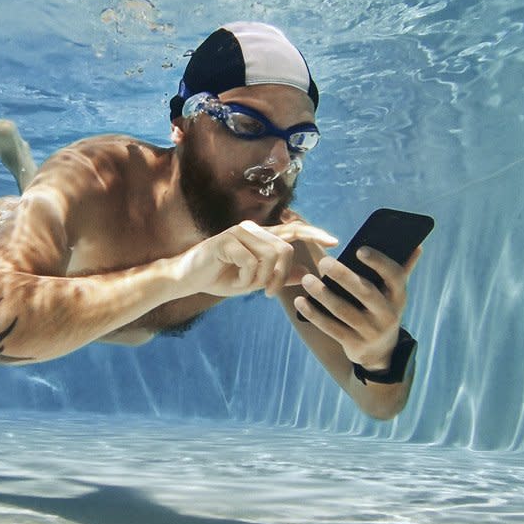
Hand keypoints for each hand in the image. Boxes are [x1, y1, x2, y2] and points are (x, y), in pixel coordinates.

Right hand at [179, 220, 338, 297]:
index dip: (315, 234)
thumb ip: (279, 275)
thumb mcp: (254, 281)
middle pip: (284, 249)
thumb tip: (306, 273)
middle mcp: (252, 230)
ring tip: (246, 285)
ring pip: (269, 256)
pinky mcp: (226, 240)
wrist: (188, 279)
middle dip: (280, 276)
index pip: (294, 230)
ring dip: (261, 278)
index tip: (335, 242)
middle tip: (269, 293)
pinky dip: (245, 278)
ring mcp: (239, 233)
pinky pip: (250, 262)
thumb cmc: (220, 277)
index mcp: (261, 237)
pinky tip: (233, 280)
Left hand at [294, 246, 421, 370]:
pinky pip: (331, 328)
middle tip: (324, 261)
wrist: (380, 353)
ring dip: (323, 295)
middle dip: (344, 276)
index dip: (379, 262)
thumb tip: (416, 243)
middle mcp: (388, 314)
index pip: (394, 276)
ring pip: (344, 311)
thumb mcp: (394, 293)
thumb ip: (402, 268)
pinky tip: (301, 301)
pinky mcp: (354, 344)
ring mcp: (371, 331)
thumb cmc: (382, 310)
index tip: (359, 250)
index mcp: (399, 296)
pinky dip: (314, 314)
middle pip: (365, 293)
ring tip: (307, 279)